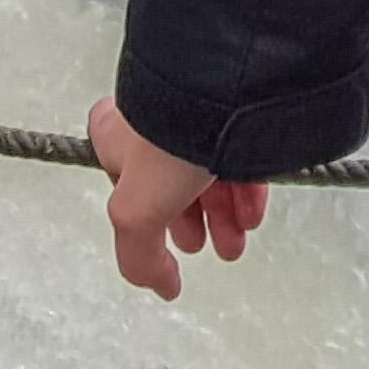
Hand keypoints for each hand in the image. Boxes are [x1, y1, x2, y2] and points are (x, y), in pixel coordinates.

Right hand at [88, 96, 269, 301]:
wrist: (224, 83)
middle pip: (173, 183)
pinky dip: (247, 187)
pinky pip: (242, 153)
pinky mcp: (236, 109)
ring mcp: (196, 112)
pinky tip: (253, 211)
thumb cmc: (169, 132)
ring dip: (225, 213)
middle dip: (196, 222)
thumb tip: (159, 284)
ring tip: (237, 240)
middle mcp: (152, 121)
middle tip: (212, 247)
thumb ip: (139, 255)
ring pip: (210, 170)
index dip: (150, 221)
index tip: (171, 244)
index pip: (125, 185)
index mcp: (115, 136)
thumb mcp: (137, 211)